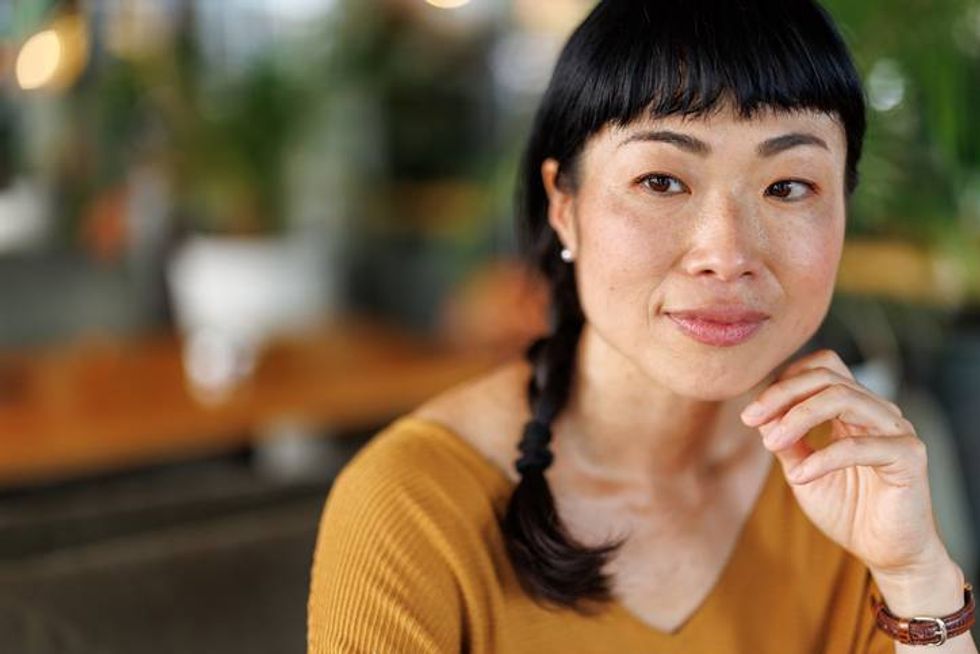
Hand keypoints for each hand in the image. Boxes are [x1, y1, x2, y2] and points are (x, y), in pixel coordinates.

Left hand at [739, 349, 946, 576]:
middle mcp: (877, 411)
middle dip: (782, 394)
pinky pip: (860, 446)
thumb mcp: (802, 471)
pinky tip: (800, 476)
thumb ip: (786, 442)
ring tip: (771, 443)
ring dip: (798, 417)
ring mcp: (896, 430)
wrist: (886, 554)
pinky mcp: (909, 457)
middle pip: (827, 376)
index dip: (784, 382)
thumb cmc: (848, 510)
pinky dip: (823, 458)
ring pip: (843, 398)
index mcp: (855, 409)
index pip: (821, 369)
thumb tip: (759, 416)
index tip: (752, 413)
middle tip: (750, 418)